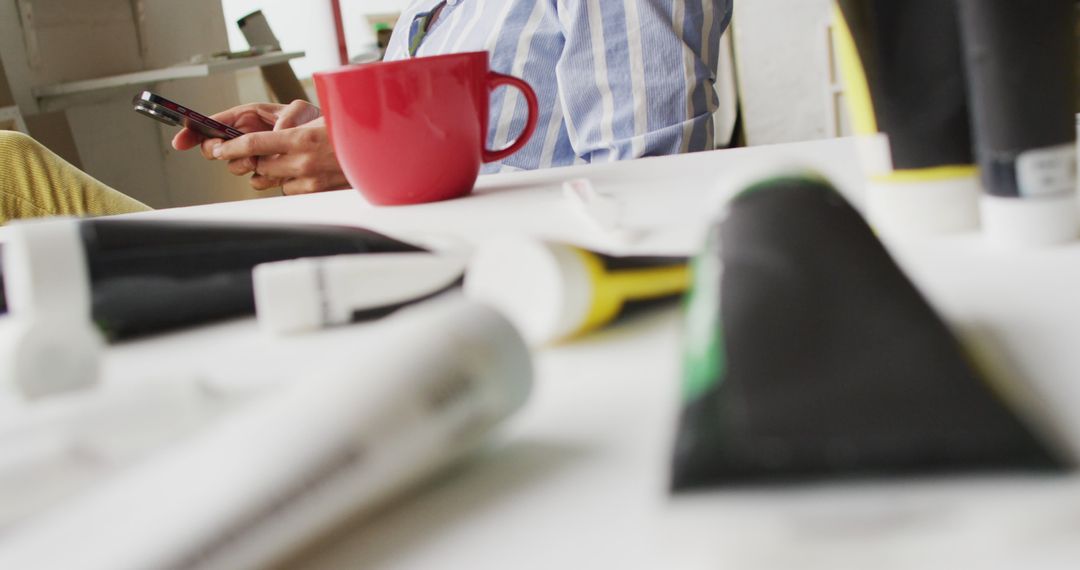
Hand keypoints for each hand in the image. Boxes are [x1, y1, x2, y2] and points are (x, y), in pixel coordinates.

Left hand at [172, 100, 345, 194]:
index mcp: (301, 138)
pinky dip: (291, 182)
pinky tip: (305, 171)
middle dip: (254, 159)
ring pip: (274, 180)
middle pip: (260, 165)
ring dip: (274, 171)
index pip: (254, 144)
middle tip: (255, 153)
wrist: (379, 153)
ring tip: (290, 159)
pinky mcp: (317, 193)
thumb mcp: (321, 121)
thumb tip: (270, 135)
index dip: (231, 147)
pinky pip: (290, 190)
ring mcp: (310, 180)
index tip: (217, 149)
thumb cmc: (352, 132)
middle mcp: (303, 162)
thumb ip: (293, 129)